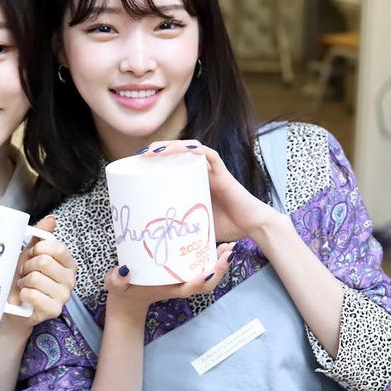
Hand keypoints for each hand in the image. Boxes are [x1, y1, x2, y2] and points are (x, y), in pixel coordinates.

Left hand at [5, 216, 76, 326]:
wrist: (15, 306)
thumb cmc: (24, 278)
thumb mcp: (30, 254)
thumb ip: (40, 236)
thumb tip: (51, 219)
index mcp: (68, 263)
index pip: (58, 248)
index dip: (38, 249)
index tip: (31, 255)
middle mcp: (71, 279)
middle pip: (44, 262)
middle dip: (27, 266)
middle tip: (25, 273)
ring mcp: (64, 296)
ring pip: (36, 278)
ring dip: (23, 281)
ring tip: (24, 285)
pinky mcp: (54, 310)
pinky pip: (32, 294)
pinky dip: (22, 294)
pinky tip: (25, 297)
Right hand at [104, 241, 235, 317]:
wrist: (128, 299)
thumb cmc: (123, 291)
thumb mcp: (116, 286)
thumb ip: (117, 280)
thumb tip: (123, 271)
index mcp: (170, 289)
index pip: (191, 287)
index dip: (202, 280)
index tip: (211, 270)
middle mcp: (181, 285)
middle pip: (207, 281)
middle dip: (220, 268)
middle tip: (229, 251)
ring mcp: (183, 278)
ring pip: (208, 273)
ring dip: (219, 261)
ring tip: (229, 245)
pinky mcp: (182, 271)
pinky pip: (200, 265)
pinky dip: (210, 256)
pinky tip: (214, 241)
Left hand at [140, 140, 279, 242]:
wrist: (252, 228)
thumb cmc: (226, 228)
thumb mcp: (195, 227)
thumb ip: (181, 229)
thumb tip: (156, 244)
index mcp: (194, 182)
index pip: (173, 164)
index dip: (156, 162)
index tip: (137, 166)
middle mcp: (202, 173)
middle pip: (178, 152)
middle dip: (159, 150)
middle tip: (141, 156)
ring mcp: (213, 171)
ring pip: (191, 149)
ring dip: (172, 146)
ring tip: (155, 151)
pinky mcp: (223, 173)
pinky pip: (209, 155)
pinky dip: (195, 150)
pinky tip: (182, 149)